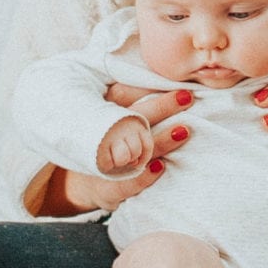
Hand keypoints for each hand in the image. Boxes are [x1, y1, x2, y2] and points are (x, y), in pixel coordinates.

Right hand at [38, 82, 194, 216]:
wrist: (80, 185)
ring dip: (160, 140)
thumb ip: (131, 102)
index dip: (146, 86)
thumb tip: (170, 84)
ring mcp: (105, 163)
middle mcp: (103, 136)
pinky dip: (144, 176)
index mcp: (102, 114)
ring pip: (133, 149)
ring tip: (184, 131)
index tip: (173, 79)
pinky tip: (160, 167)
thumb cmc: (106, 144)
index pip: (122, 94)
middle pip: (132, 117)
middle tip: (187, 96)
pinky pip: (126, 183)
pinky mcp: (109, 187)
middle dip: (161, 106)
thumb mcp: (108, 120)